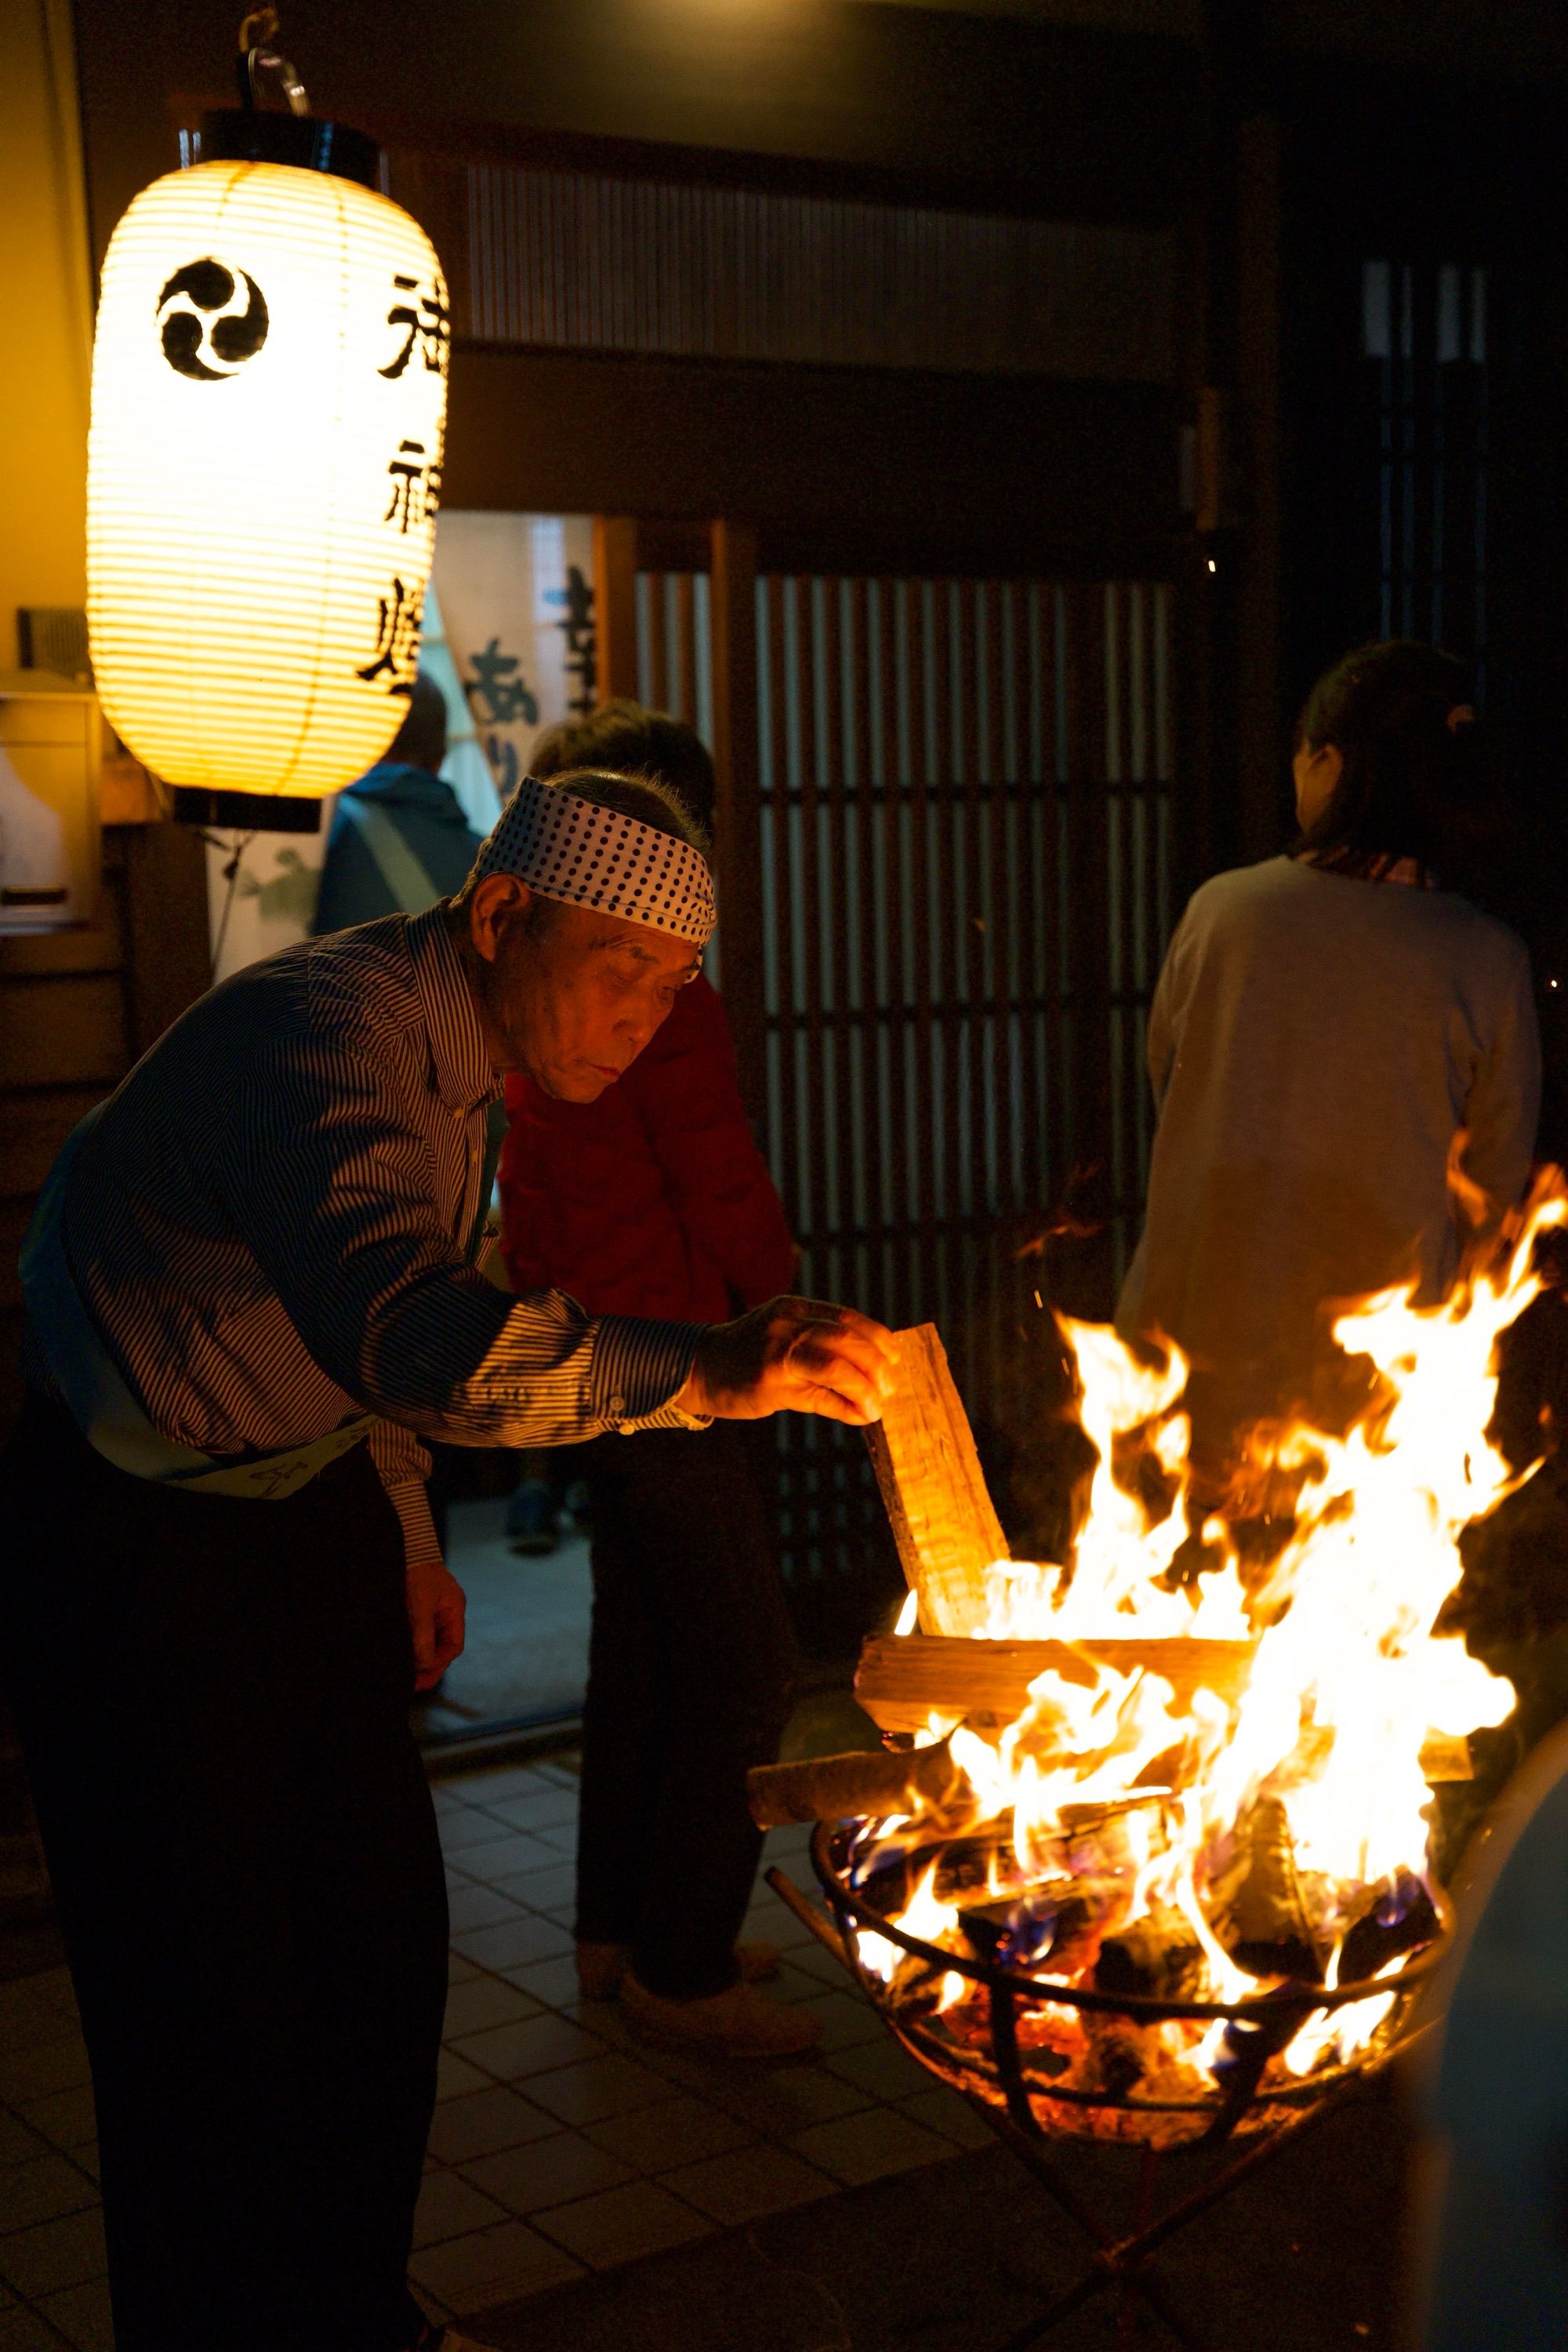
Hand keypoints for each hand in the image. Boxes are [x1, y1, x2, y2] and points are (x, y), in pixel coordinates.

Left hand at [406, 1556, 466, 1690]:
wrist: (403, 1545)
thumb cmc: (416, 1570)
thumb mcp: (420, 1605)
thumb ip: (423, 1635)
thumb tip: (424, 1664)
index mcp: (453, 1611)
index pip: (453, 1646)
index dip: (440, 1663)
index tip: (422, 1674)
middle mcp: (443, 1613)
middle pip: (440, 1648)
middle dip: (427, 1667)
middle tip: (411, 1684)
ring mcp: (429, 1612)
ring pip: (426, 1643)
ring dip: (416, 1658)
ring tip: (402, 1674)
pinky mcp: (412, 1610)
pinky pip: (414, 1635)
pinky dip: (408, 1647)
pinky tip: (397, 1656)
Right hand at [677, 1297, 897, 1426]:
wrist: (698, 1367)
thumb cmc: (748, 1352)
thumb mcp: (781, 1331)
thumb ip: (818, 1338)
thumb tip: (870, 1362)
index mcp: (794, 1308)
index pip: (847, 1318)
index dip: (878, 1337)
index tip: (895, 1356)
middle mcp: (787, 1326)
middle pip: (847, 1341)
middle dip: (876, 1365)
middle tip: (889, 1386)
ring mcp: (777, 1355)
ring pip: (836, 1368)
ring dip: (864, 1390)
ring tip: (877, 1406)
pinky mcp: (769, 1385)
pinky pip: (819, 1398)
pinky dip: (846, 1409)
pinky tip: (859, 1416)